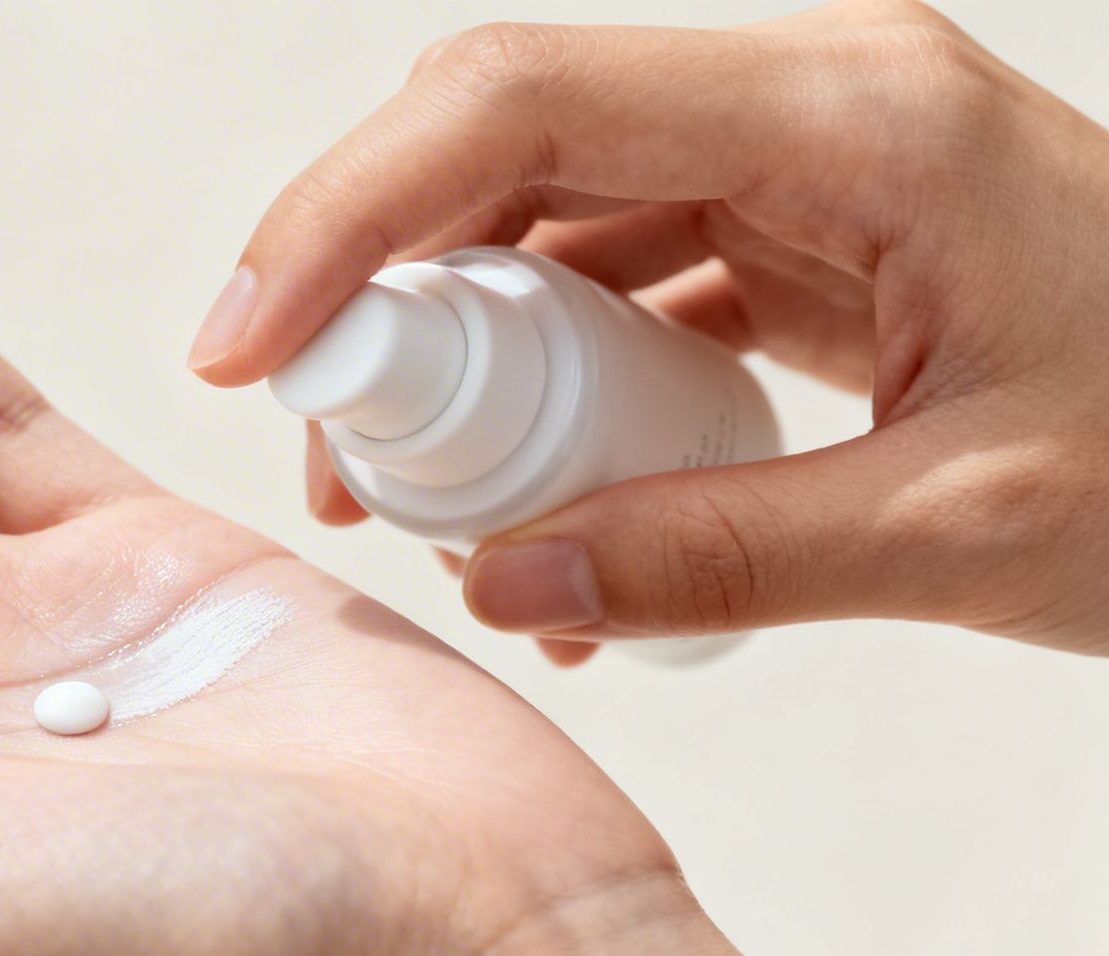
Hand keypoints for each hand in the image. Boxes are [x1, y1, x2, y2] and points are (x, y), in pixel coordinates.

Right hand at [191, 0, 1108, 656]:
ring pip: (543, 221)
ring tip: (430, 516)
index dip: (347, 212)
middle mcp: (805, 103)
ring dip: (462, 361)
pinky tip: (543, 512)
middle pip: (501, 147)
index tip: (251, 347)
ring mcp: (796, 165)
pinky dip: (552, 395)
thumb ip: (723, 555)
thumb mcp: (976, 528)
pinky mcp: (794, 238)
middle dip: (383, 297)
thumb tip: (502, 581)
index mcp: (852, 111)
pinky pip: (616, 287)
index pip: (519, 102)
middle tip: (336, 460)